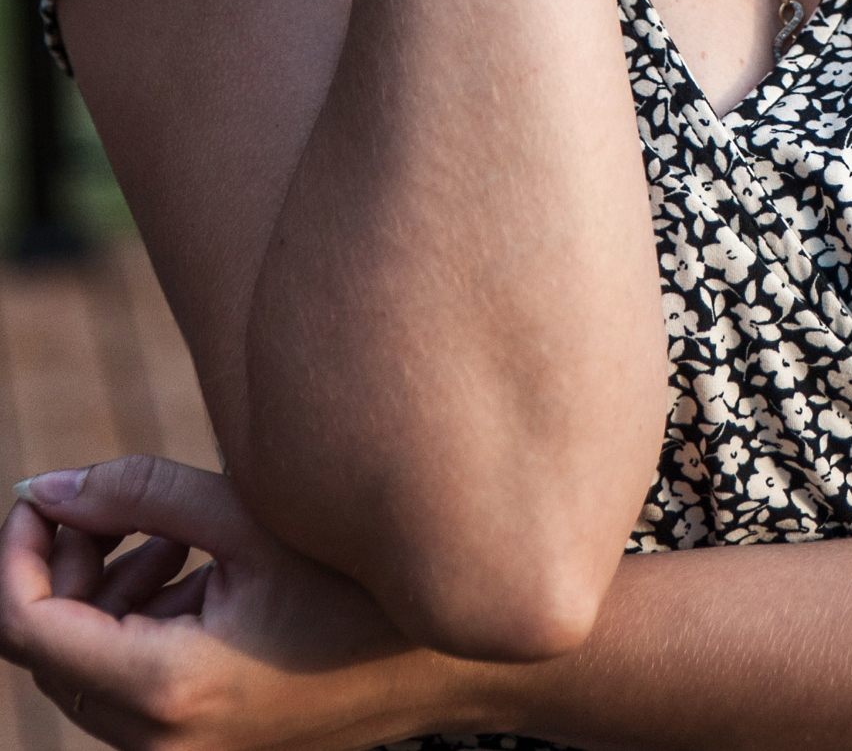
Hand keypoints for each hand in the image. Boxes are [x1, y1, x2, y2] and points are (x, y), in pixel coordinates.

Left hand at [0, 457, 504, 750]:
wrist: (450, 664)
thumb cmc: (361, 580)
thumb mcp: (253, 519)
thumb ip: (141, 495)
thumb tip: (44, 486)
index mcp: (163, 688)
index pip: (23, 624)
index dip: (18, 547)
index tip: (49, 490)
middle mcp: (155, 744)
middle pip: (47, 647)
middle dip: (70, 563)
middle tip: (128, 503)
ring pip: (86, 665)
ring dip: (108, 590)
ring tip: (180, 534)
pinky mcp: (201, 745)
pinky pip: (128, 684)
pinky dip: (141, 621)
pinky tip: (203, 570)